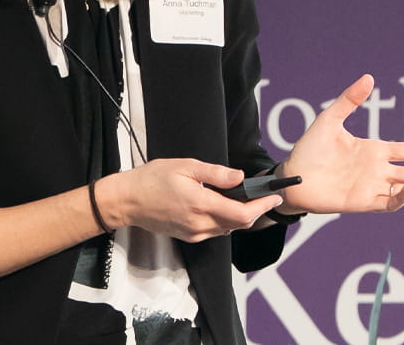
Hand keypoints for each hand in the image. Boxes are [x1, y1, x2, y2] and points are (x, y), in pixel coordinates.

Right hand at [96, 159, 282, 242]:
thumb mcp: (185, 166)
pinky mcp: (189, 237)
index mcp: (201, 205)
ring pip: (228, 229)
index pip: (242, 213)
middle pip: (239, 224)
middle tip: (264, 196)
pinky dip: (226, 220)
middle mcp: (200, 224)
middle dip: (255, 211)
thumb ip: (216, 173)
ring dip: (241, 216)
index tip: (275, 197)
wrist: (127, 201)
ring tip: (246, 198)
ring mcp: (194, 233)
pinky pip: (215, 231)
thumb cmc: (153, 179)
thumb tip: (240, 177)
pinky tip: (223, 205)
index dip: (262, 206)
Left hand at [277, 75, 403, 213]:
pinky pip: (389, 203)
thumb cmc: (309, 149)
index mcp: (373, 151)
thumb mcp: (330, 119)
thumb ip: (350, 100)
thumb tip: (369, 77)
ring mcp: (371, 187)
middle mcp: (376, 170)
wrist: (292, 176)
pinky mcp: (363, 202)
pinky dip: (401, 198)